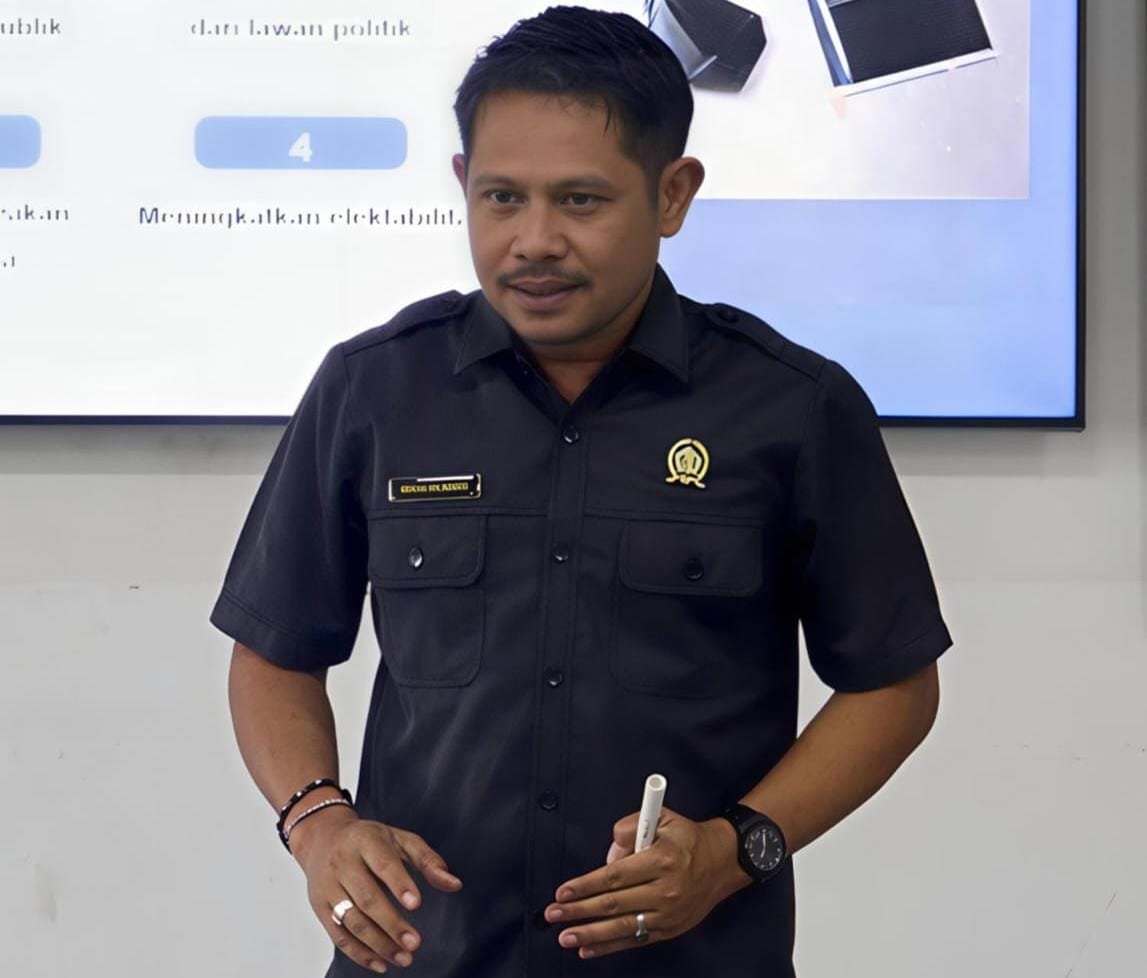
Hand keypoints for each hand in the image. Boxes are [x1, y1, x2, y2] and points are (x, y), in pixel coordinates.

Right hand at [293, 808, 463, 972]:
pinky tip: (381, 963)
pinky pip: (338, 935)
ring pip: (351, 920)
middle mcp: (342, 863)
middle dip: (391, 923)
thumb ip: (428, 861)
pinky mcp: (319, 907)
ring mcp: (328, 886)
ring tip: (404, 958)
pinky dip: (359, 953)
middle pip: (366, 897)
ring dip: (378, 943)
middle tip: (415, 943)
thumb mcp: (400, 839)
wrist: (323, 838)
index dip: (399, 884)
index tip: (416, 904)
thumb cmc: (370, 840)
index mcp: (365, 840)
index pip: (382, 863)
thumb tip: (455, 884)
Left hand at [544, 806, 749, 959]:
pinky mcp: (670, 929)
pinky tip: (589, 949)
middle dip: (579, 911)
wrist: (722, 862)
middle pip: (614, 904)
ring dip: (590, 934)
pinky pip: (635, 939)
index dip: (586, 885)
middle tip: (554, 914)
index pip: (615, 876)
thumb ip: (629, 828)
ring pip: (623, 926)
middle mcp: (665, 890)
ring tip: (565, 937)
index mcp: (661, 860)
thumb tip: (608, 857)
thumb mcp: (661, 817)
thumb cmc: (687, 838)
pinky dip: (610, 946)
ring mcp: (668, 913)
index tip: (563, 891)